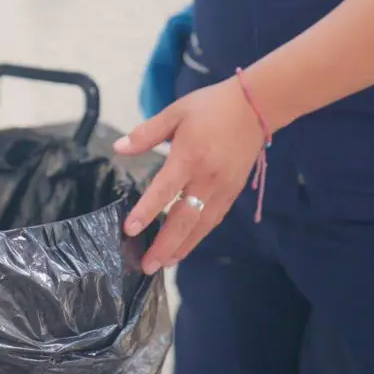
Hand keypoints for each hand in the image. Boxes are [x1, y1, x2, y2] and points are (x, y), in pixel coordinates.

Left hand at [114, 76, 266, 273]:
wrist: (256, 107)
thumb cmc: (211, 107)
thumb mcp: (175, 112)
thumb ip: (146, 133)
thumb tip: (118, 148)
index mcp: (189, 157)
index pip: (164, 191)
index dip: (146, 212)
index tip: (130, 230)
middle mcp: (207, 178)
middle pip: (184, 220)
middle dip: (165, 245)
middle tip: (147, 266)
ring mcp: (223, 188)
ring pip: (201, 226)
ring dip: (182, 247)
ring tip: (164, 263)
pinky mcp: (232, 191)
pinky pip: (213, 219)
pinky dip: (198, 235)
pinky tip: (186, 244)